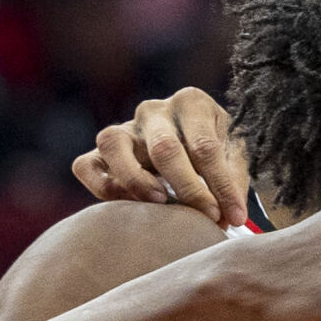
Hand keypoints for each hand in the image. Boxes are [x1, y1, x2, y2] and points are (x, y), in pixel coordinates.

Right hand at [74, 87, 249, 228]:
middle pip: (165, 148)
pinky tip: (128, 205)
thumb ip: (233, 182)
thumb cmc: (215, 153)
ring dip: (136, 179)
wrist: (191, 148)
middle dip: (188, 188)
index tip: (234, 217)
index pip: (205, 147)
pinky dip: (101, 185)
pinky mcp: (101, 151)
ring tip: (160, 203)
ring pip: (113, 144)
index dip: (221, 185)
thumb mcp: (234, 158)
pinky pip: (86, 165)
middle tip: (208, 217)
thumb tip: (230, 216)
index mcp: (191, 103)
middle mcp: (153, 110)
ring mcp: (124, 127)